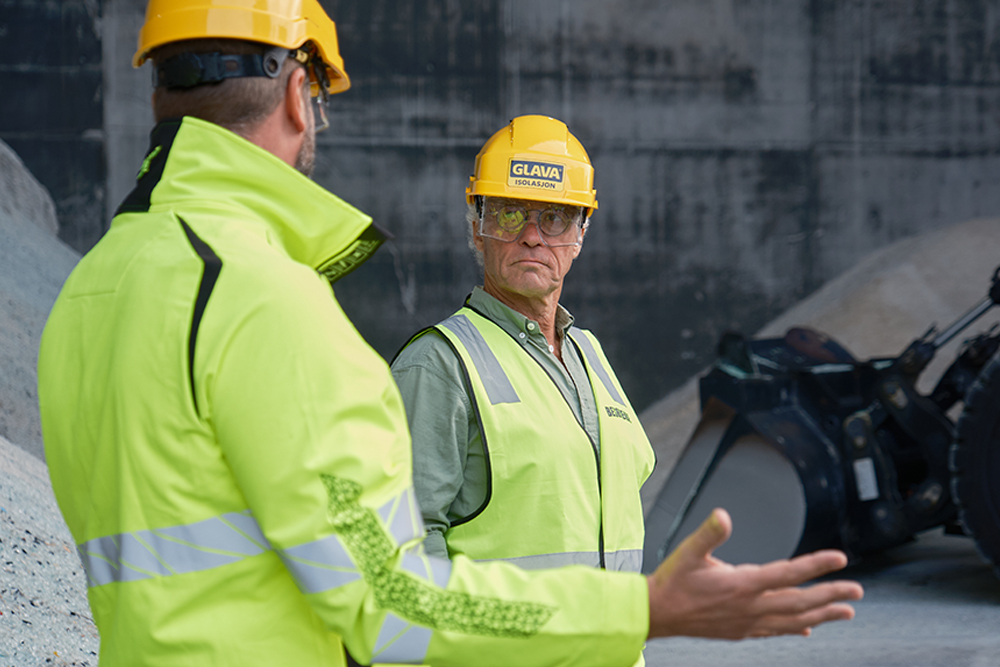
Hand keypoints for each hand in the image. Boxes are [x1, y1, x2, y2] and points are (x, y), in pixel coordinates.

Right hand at [646, 508, 863, 639]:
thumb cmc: (672, 582)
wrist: (656, 614)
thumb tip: (724, 516)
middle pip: (799, 602)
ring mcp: (747, 622)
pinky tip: (807, 629)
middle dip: (830, 595)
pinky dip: (795, 629)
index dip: (815, 565)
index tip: (839, 558)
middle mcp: (749, 607)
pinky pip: (775, 631)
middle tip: (856, 591)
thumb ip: (709, 533)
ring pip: (793, 621)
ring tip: (845, 613)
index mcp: (741, 584)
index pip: (787, 573)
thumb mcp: (688, 551)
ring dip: (822, 616)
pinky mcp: (741, 632)